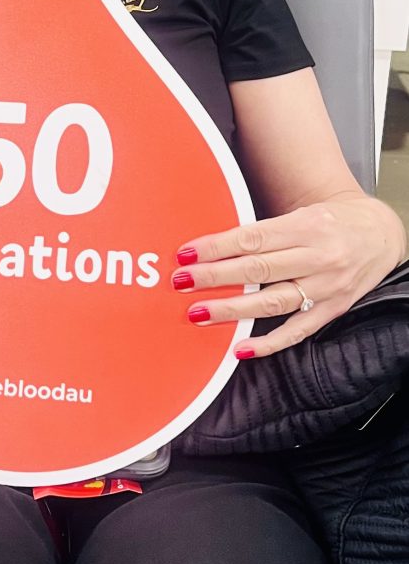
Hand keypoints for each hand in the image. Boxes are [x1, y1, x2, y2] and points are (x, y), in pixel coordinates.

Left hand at [172, 195, 406, 357]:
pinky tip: (240, 347)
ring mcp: (327, 286)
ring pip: (273, 302)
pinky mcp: (333, 309)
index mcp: (306, 226)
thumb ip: (261, 233)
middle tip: (182, 282)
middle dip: (215, 277)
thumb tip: (210, 249)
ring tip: (199, 313)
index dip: (216, 248)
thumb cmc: (331, 222)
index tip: (186, 254)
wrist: (380, 235)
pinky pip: (297, 331)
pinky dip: (268, 342)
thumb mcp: (299, 215)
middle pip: (258, 270)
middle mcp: (318, 257)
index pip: (252, 239)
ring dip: (232, 310)